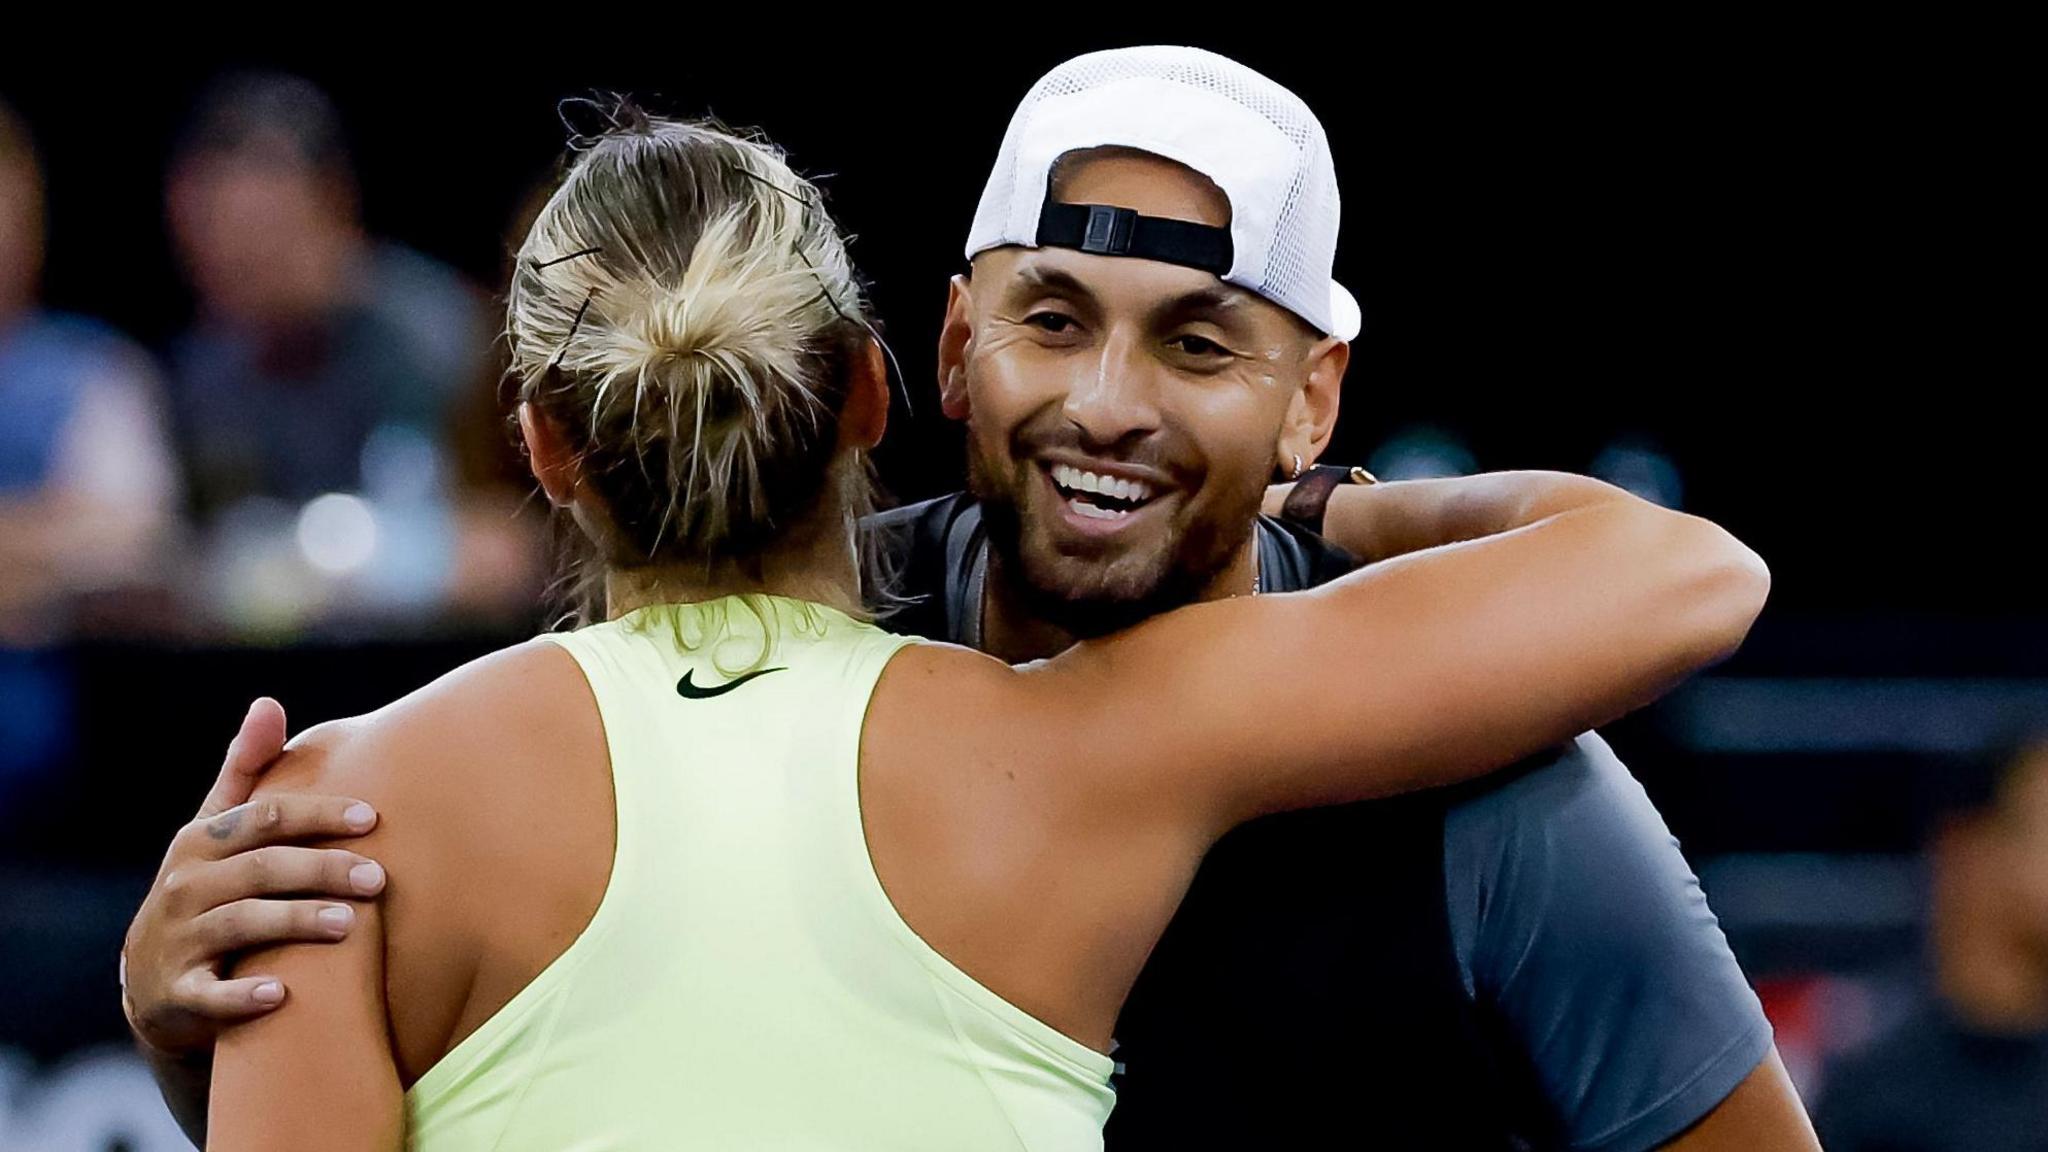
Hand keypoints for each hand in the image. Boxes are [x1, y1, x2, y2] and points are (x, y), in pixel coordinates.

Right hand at [120, 698, 385, 1056]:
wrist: (155, 983)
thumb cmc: (206, 890)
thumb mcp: (215, 831)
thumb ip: (246, 770)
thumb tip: (268, 702)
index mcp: (201, 842)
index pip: (262, 818)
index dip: (316, 814)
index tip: (371, 818)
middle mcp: (184, 886)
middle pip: (259, 868)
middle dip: (321, 868)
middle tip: (379, 877)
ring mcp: (177, 940)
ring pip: (240, 923)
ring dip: (294, 921)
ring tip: (349, 924)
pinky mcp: (175, 995)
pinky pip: (208, 995)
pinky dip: (241, 995)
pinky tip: (281, 993)